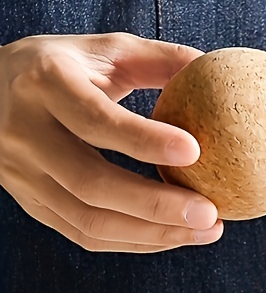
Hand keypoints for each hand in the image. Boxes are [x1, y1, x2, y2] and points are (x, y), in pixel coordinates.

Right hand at [0, 33, 222, 251]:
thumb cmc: (61, 66)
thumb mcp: (103, 50)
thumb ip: (159, 59)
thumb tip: (215, 70)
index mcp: (44, 83)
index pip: (94, 119)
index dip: (144, 138)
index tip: (196, 151)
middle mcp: (25, 133)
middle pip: (91, 183)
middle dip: (157, 205)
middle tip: (210, 213)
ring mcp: (23, 175)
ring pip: (89, 220)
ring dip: (155, 233)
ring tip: (208, 230)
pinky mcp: (31, 203)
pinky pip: (85, 235)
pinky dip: (136, 242)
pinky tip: (176, 236)